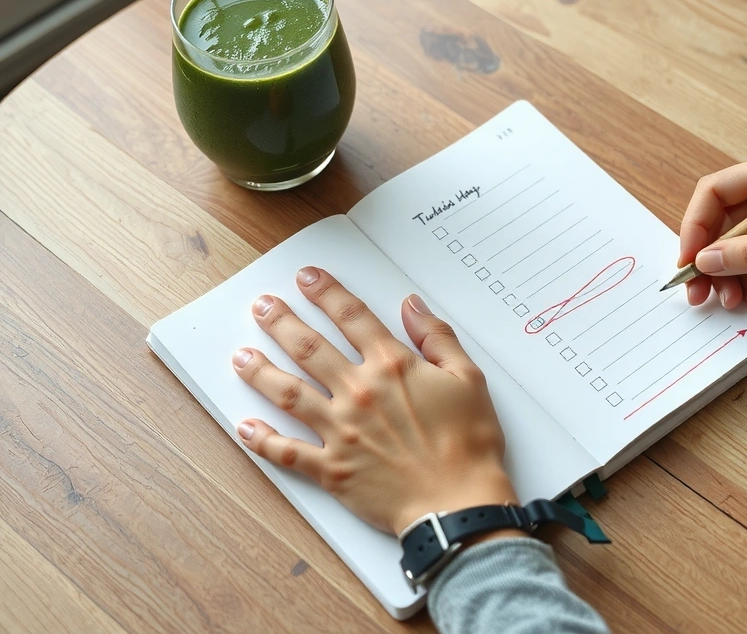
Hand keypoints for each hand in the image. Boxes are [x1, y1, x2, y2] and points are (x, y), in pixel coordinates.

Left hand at [232, 267, 518, 535]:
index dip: (326, 293)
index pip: (351, 317)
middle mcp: (359, 392)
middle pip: (309, 348)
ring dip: (260, 371)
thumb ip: (437, 337)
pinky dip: (262, 440)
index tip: (308, 278)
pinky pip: (288, 452)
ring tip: (241, 356)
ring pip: (288, 393)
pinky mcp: (333, 469)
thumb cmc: (469, 444)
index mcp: (392, 366)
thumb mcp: (468, 378)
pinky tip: (245, 427)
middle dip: (281, 322)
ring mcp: (341, 431)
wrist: (460, 503)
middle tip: (261, 306)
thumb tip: (412, 306)